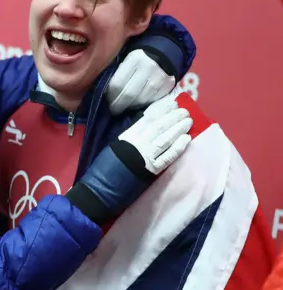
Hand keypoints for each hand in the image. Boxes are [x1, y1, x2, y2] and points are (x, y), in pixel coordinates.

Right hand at [66, 92, 192, 224]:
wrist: (101, 187)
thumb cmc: (105, 167)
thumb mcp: (116, 145)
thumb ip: (130, 136)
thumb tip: (144, 127)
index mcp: (127, 135)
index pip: (147, 118)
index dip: (161, 110)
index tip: (171, 103)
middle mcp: (138, 142)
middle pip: (159, 126)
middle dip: (173, 117)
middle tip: (184, 110)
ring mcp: (146, 155)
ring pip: (166, 138)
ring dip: (178, 129)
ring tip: (188, 121)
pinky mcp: (152, 169)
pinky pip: (168, 156)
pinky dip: (178, 147)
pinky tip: (187, 139)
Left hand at [107, 49, 175, 114]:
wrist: (164, 50)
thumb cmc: (139, 57)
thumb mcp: (126, 59)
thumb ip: (117, 73)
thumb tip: (105, 92)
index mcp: (134, 59)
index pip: (117, 84)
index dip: (110, 96)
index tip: (107, 101)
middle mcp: (148, 68)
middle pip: (129, 94)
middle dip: (119, 106)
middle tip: (114, 110)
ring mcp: (160, 77)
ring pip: (141, 100)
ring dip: (131, 107)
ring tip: (125, 108)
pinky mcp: (168, 85)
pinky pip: (152, 101)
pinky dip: (143, 105)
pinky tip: (137, 104)